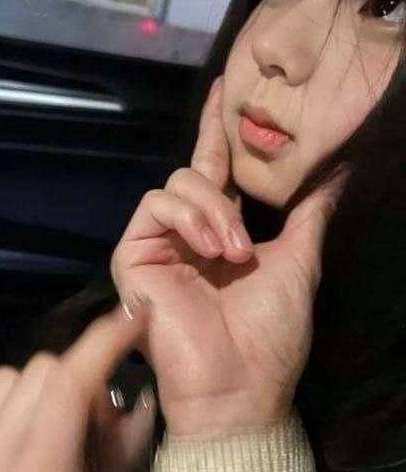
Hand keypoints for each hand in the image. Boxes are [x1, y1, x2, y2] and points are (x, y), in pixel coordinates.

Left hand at [0, 306, 155, 471]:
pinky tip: (6, 465)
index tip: (131, 319)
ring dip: (31, 396)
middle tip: (89, 418)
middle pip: (37, 371)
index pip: (70, 377)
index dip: (106, 340)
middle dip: (72, 379)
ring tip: (46, 437)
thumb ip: (117, 461)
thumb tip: (137, 401)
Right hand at [112, 77, 344, 435]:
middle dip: (226, 195)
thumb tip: (338, 169)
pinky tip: (209, 249)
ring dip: (212, 213)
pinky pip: (156, 203)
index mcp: (222, 229)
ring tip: (232, 254)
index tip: (223, 87)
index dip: (216, 128)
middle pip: (195, 170)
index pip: (216, 167)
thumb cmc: (270, 332)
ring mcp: (157, 240)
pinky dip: (188, 218)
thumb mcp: (299, 262)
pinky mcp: (133, 251)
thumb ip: (311, 212)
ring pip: (177, 182)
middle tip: (247, 245)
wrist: (238, 384)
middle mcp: (186, 229)